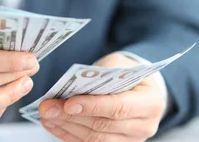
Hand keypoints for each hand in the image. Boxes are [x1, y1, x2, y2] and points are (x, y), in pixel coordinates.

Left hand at [39, 53, 166, 141]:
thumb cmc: (128, 73)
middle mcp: (145, 125)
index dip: (93, 106)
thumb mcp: (120, 65)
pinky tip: (54, 124)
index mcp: (152, 102)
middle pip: (104, 126)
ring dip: (67, 127)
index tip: (68, 103)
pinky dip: (69, 134)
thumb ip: (102, 75)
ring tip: (47, 115)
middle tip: (47, 107)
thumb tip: (74, 88)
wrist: (140, 88)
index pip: (119, 108)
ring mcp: (132, 140)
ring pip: (95, 139)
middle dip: (72, 117)